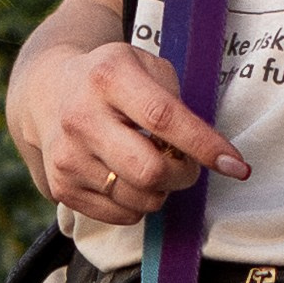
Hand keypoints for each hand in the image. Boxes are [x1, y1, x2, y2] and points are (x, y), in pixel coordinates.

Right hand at [8, 34, 249, 221]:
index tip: (235, 165)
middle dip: (183, 175)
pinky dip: (137, 205)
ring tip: (153, 166)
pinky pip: (120, 216)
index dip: (203, 145)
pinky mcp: (61, 187)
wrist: (48, 93)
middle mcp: (81, 116)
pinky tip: (128, 178)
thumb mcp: (145, 66)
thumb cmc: (112, 80)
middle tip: (186, 165)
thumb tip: (206, 152)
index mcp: (108, 76)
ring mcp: (67, 156)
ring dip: (161, 191)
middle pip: (149, 170)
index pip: (163, 118)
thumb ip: (175, 101)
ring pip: (139, 200)